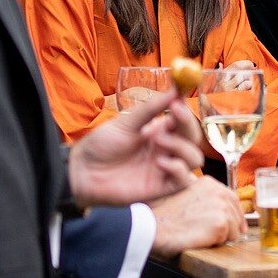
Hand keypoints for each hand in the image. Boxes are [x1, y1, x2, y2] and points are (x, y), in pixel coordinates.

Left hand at [68, 89, 203, 208]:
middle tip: (172, 116)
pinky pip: (183, 181)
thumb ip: (151, 108)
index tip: (178, 102)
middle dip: (187, 126)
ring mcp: (164, 169)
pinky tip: (161, 163)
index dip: (185, 111)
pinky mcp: (160, 188)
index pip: (183, 121)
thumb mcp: (126, 122)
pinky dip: (179, 169)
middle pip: (194, 139)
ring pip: (194, 159)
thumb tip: (175, 89)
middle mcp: (165, 150)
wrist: (82, 171)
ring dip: (182, 147)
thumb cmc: (101, 145)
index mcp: (158, 132)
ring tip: (159, 142)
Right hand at [147, 176, 245, 256]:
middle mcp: (218, 191)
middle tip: (212, 235)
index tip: (235, 225)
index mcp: (210, 183)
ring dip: (221, 237)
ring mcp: (221, 206)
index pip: (233, 200)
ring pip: (234, 229)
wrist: (155, 226)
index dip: (235, 215)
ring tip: (201, 234)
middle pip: (236, 215)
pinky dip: (216, 243)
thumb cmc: (166, 216)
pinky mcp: (221, 223)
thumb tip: (222, 210)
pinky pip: (228, 239)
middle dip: (229, 228)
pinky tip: (201, 238)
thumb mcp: (187, 197)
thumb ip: (205, 199)